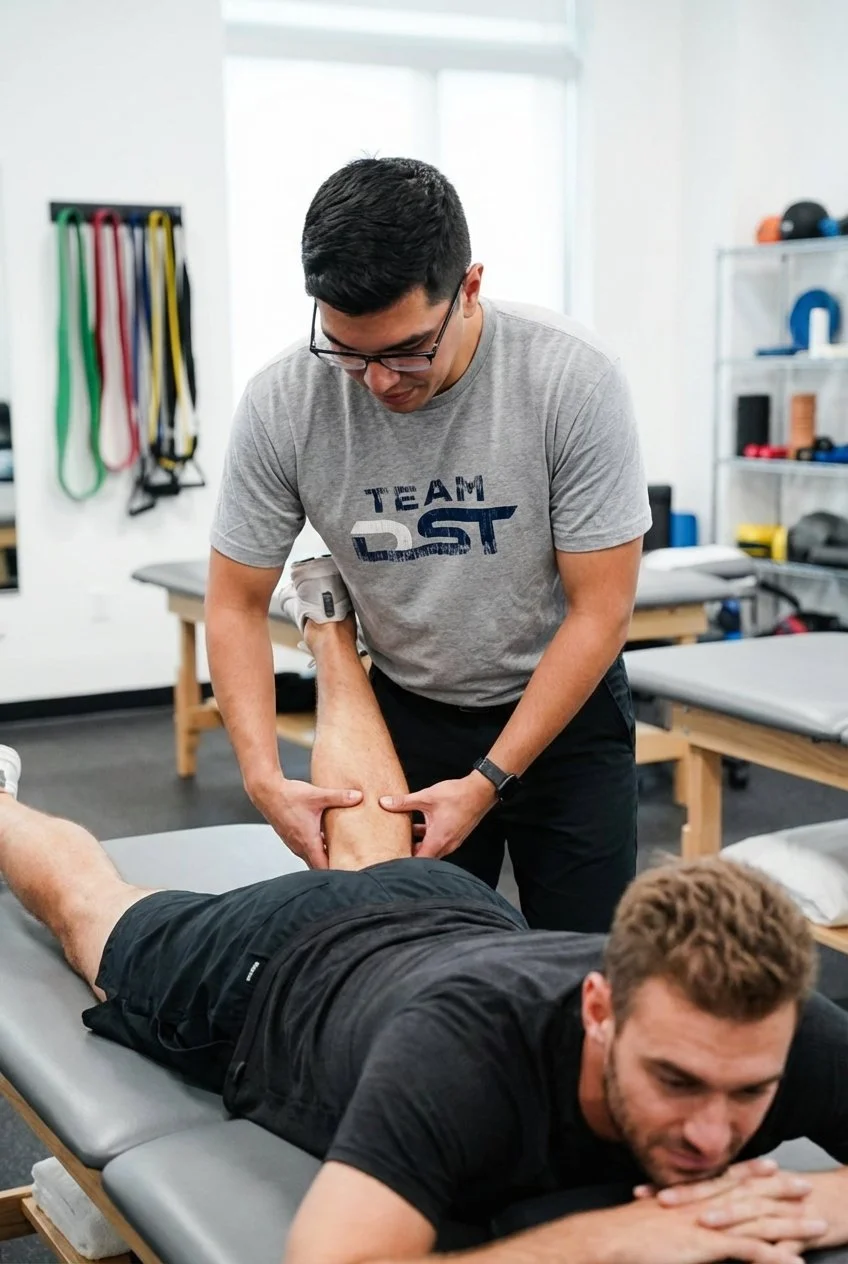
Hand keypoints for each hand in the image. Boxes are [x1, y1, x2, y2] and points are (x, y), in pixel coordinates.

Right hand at [249, 774, 361, 868]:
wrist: (266, 792)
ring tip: (340, 853)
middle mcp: (299, 846)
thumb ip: (339, 797)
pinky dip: (315, 849)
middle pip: (318, 865)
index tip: (349, 872)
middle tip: (349, 865)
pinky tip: (325, 839)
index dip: (337, 871)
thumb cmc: (289, 796)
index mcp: (308, 841)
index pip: (323, 867)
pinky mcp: (290, 836)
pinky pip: (305, 849)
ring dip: (323, 857)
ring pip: (311, 857)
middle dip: (332, 866)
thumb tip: (359, 796)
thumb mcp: (317, 796)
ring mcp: (293, 842)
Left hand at [379, 772, 496, 858]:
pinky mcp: (454, 835)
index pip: (418, 861)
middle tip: (393, 847)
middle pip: (423, 857)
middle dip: (409, 853)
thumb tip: (384, 802)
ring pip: (430, 849)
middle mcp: (446, 845)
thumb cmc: (458, 795)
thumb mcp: (427, 797)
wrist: (481, 791)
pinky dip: (427, 838)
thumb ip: (404, 802)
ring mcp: (452, 841)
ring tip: (403, 836)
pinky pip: (437, 842)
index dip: (403, 862)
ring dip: (418, 844)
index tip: (391, 859)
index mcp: (438, 840)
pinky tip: (418, 826)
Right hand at [632, 1165, 828, 1258]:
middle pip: (750, 1194)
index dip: (751, 1171)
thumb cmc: (622, 1231)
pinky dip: (776, 1256)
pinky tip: (794, 1263)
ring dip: (791, 1223)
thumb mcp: (647, 1215)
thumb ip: (666, 1213)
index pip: (726, 1178)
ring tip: (815, 1225)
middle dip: (780, 1191)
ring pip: (759, 1220)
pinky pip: (751, 1250)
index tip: (771, 1165)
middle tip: (805, 1186)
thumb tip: (672, 1215)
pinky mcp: (710, 1244)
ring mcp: (709, 1223)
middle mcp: (703, 1203)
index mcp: (689, 1195)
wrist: (609, 1237)